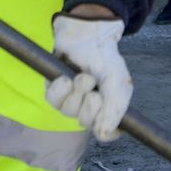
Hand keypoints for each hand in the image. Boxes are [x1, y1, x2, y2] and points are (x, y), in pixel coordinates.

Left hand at [44, 14, 130, 141]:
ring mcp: (69, 101)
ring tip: (82, 76)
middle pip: (84, 123)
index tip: (106, 114)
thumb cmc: (105, 59)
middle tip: (94, 86)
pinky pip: (52, 100)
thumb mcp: (118, 83)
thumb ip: (115, 109)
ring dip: (76, 93)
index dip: (105, 129)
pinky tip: (66, 78)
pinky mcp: (54, 91)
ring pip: (68, 112)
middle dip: (89, 104)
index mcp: (106, 109)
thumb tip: (103, 134)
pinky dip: (60, 89)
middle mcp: (87, 109)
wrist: (88, 36)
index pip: (105, 134)